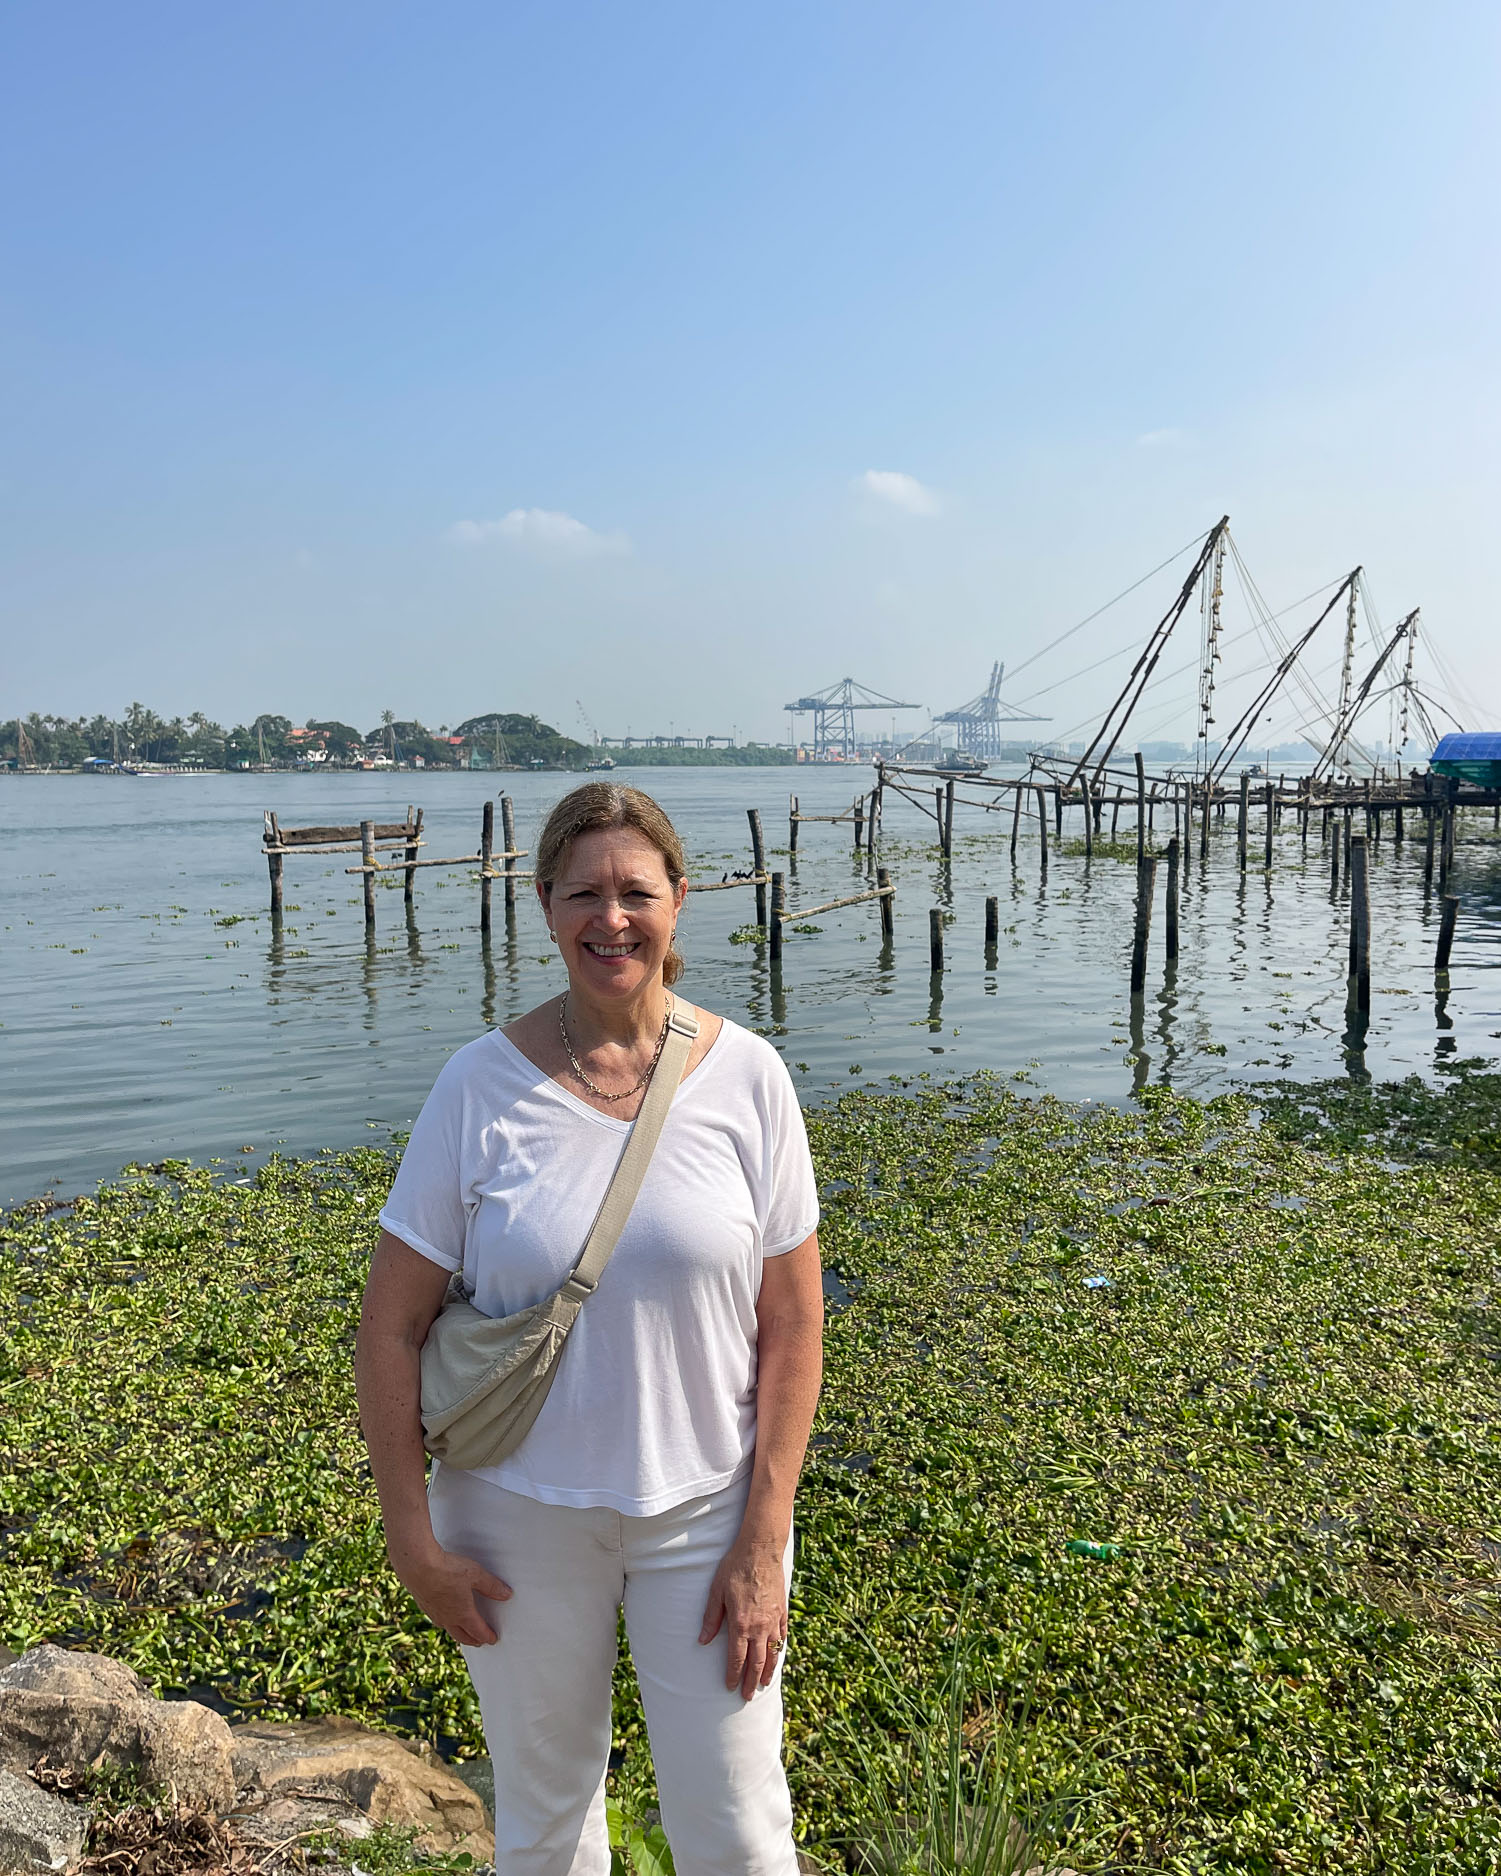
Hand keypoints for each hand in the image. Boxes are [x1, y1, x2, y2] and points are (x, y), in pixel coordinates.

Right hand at [390, 1535, 511, 1647]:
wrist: (417, 1566)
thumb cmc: (447, 1569)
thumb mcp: (476, 1574)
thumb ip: (491, 1586)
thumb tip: (507, 1595)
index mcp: (463, 1614)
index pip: (478, 1631)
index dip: (487, 1636)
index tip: (493, 1639)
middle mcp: (448, 1618)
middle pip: (463, 1636)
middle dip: (474, 1640)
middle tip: (480, 1642)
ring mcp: (434, 1613)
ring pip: (449, 1629)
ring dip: (459, 1633)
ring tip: (463, 1632)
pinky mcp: (424, 1605)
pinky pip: (438, 1620)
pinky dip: (446, 1623)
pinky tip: (444, 1616)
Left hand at [698, 1536, 786, 1700]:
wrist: (761, 1549)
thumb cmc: (735, 1568)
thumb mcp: (716, 1591)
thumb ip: (711, 1618)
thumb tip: (703, 1641)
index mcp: (741, 1624)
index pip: (737, 1658)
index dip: (734, 1675)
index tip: (730, 1687)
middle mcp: (760, 1626)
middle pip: (757, 1662)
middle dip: (751, 1681)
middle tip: (748, 1697)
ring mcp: (774, 1619)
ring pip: (773, 1652)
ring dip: (768, 1670)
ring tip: (763, 1683)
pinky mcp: (783, 1611)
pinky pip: (782, 1636)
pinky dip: (780, 1649)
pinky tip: (777, 1655)